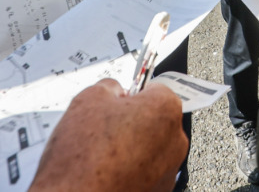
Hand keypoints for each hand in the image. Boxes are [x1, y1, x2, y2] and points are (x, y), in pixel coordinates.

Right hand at [29, 79, 185, 191]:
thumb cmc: (83, 158)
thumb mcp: (88, 99)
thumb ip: (109, 86)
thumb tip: (113, 90)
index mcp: (164, 110)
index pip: (154, 89)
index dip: (131, 94)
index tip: (119, 101)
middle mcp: (175, 141)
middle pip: (155, 120)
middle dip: (132, 121)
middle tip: (104, 129)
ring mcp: (169, 171)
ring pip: (150, 148)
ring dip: (131, 147)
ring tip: (101, 154)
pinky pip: (145, 172)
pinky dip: (130, 171)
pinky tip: (106, 172)